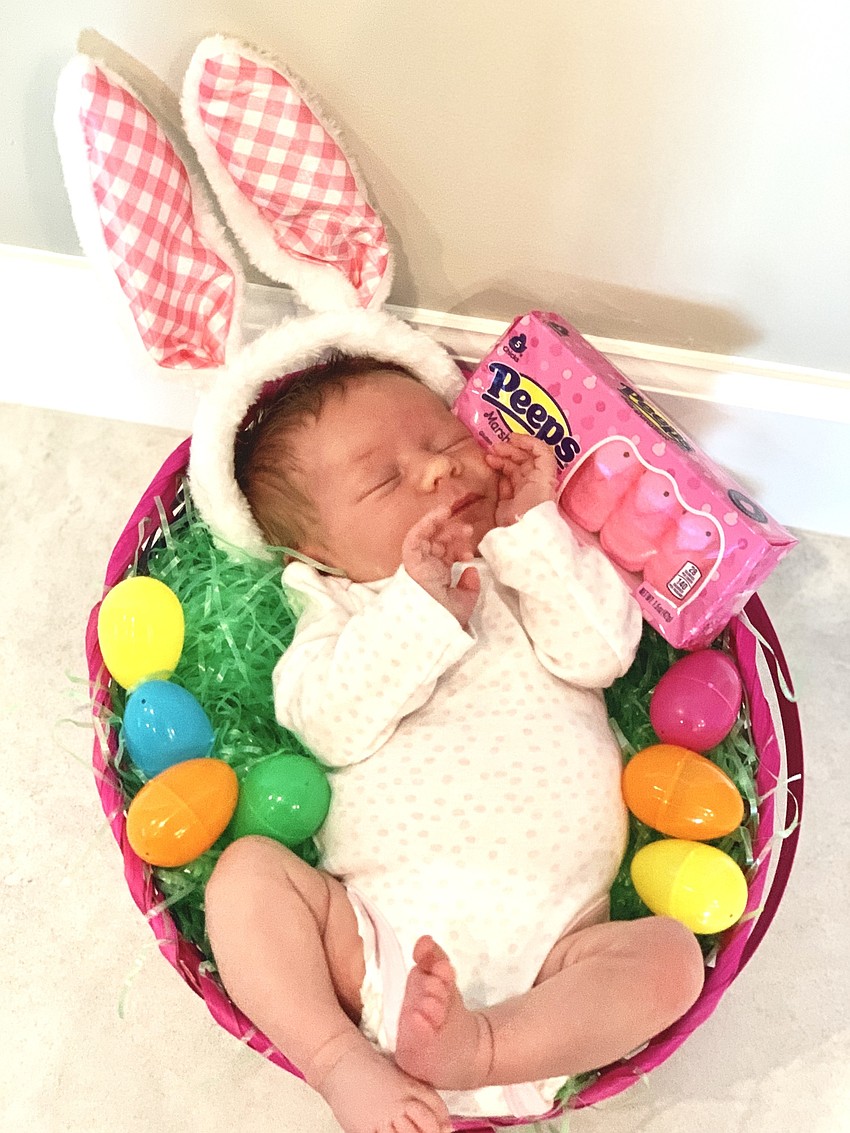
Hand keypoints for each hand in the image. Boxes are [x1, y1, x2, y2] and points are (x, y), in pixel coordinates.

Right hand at [402, 507, 479, 627]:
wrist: (429, 626)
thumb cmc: (443, 619)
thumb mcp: (463, 603)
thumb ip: (470, 588)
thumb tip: (472, 571)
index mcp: (437, 576)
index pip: (446, 555)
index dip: (458, 549)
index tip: (471, 553)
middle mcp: (427, 567)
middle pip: (438, 542)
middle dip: (453, 534)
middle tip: (468, 530)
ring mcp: (418, 562)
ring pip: (427, 536)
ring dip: (440, 524)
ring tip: (454, 517)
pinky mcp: (410, 559)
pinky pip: (415, 536)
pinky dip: (426, 523)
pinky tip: (440, 513)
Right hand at [485, 435, 557, 525]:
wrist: (523, 529)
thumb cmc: (535, 500)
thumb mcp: (544, 474)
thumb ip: (542, 454)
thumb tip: (533, 441)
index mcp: (544, 476)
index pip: (537, 454)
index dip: (527, 442)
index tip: (511, 437)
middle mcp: (533, 482)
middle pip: (522, 460)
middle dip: (509, 450)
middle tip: (494, 446)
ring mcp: (519, 492)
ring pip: (510, 470)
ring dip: (500, 460)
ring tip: (488, 456)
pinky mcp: (506, 503)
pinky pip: (502, 483)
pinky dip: (496, 473)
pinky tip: (490, 467)